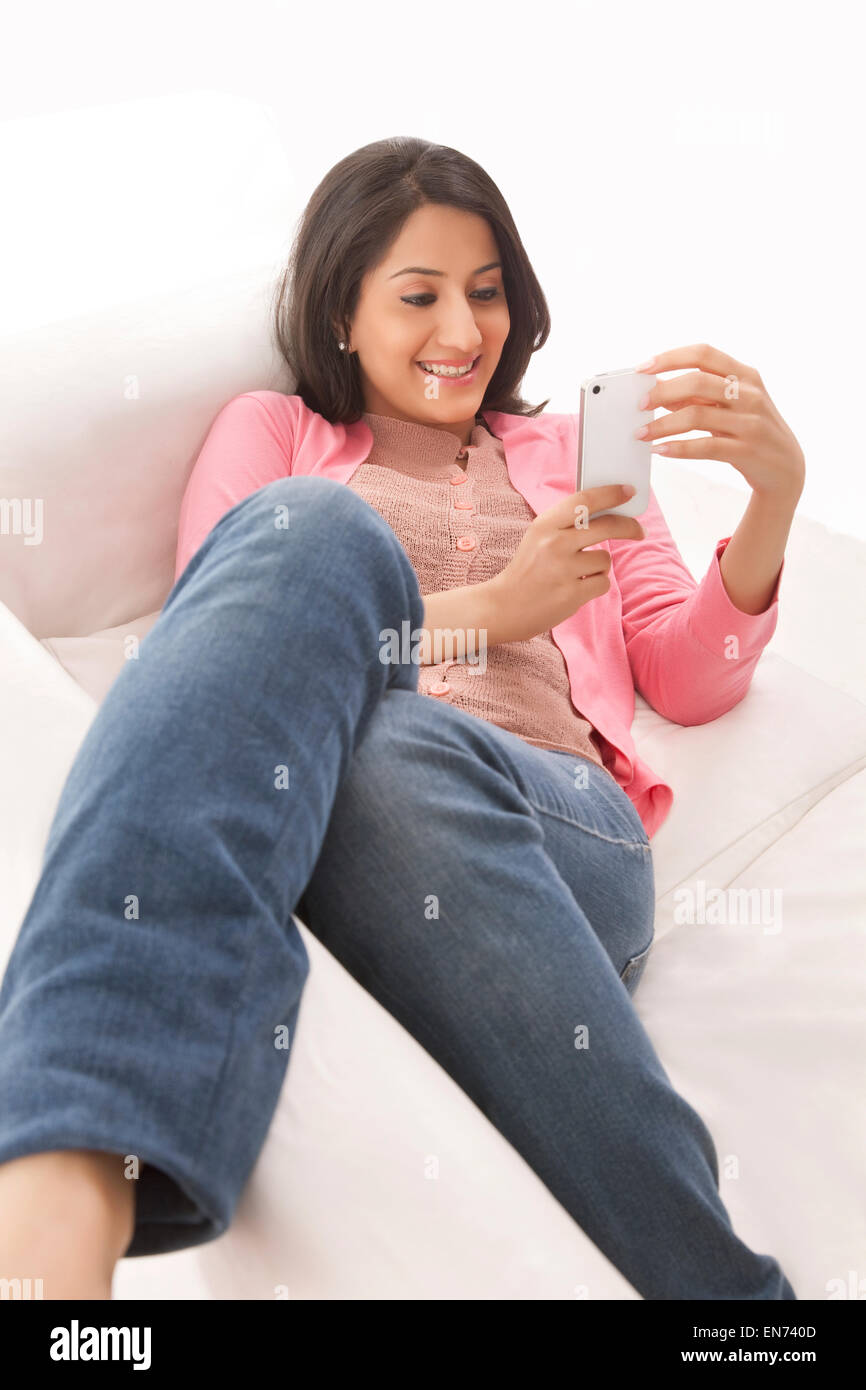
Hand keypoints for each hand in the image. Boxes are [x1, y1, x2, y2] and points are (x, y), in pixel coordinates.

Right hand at [486, 483, 644, 643]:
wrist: (505, 607)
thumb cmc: (527, 570)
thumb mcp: (538, 537)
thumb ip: (566, 524)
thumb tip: (607, 511)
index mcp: (545, 525)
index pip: (585, 500)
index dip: (611, 493)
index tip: (629, 491)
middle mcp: (555, 544)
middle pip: (607, 526)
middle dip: (630, 527)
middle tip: (639, 531)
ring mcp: (564, 569)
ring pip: (605, 559)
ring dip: (598, 566)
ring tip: (577, 574)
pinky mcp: (572, 594)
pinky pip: (603, 582)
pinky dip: (595, 586)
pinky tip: (575, 588)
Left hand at [635, 343, 804, 503]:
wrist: (786, 469)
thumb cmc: (751, 430)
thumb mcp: (729, 407)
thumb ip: (698, 397)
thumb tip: (658, 389)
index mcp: (745, 375)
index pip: (704, 354)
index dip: (671, 357)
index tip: (643, 368)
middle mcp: (750, 394)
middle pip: (698, 382)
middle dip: (662, 391)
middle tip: (639, 404)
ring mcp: (750, 422)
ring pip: (697, 416)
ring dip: (663, 425)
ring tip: (642, 434)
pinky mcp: (746, 450)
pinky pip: (705, 447)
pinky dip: (678, 448)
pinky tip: (660, 450)